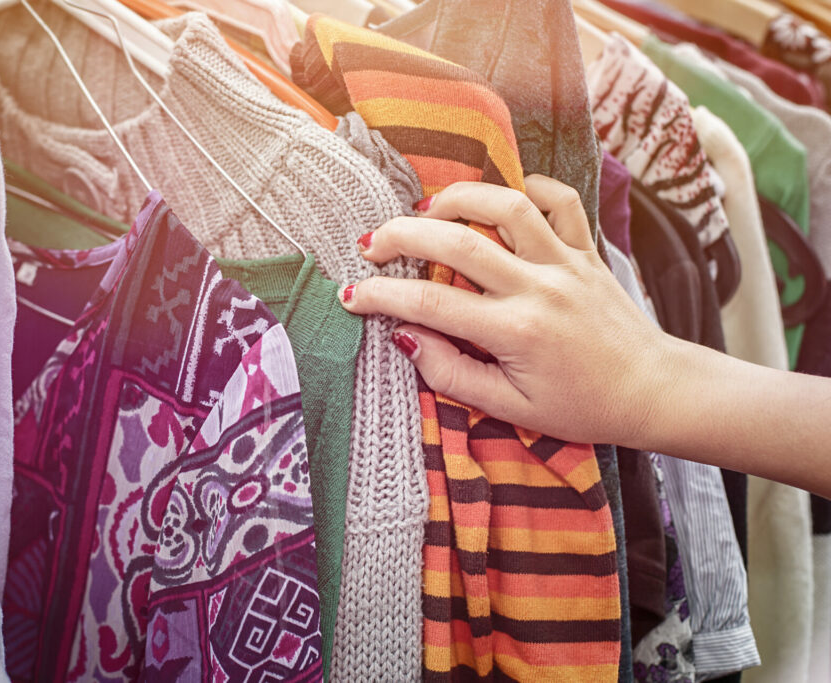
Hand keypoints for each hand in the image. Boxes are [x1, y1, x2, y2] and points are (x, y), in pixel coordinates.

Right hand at [339, 175, 678, 446]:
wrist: (653, 391)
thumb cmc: (581, 407)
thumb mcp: (511, 408)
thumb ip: (452, 374)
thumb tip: (406, 339)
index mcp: (515, 331)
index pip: (431, 305)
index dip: (382, 296)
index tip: (352, 295)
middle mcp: (538, 287)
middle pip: (458, 242)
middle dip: (404, 234)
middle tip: (372, 242)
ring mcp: (566, 262)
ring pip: (507, 206)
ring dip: (459, 198)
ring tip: (427, 208)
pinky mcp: (587, 251)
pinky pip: (560, 201)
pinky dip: (528, 188)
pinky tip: (498, 199)